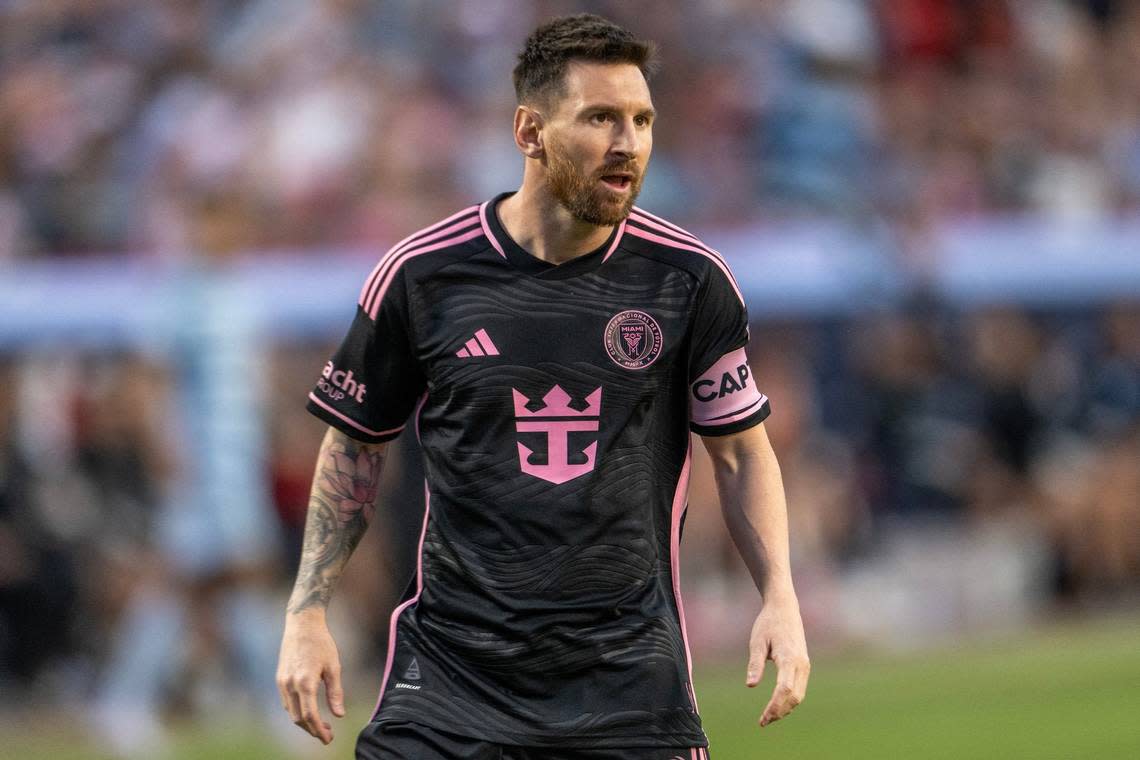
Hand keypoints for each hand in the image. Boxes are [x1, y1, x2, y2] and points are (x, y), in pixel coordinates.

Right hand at [277, 610, 346, 743]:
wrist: (302, 624)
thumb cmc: (322, 643)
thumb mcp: (334, 666)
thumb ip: (335, 692)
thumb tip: (339, 715)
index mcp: (305, 682)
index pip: (310, 715)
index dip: (319, 730)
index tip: (329, 739)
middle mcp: (290, 684)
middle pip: (298, 718)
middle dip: (312, 729)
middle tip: (328, 735)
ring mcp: (282, 681)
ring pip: (291, 711)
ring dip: (304, 721)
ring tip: (322, 724)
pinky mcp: (280, 678)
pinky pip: (287, 702)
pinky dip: (298, 710)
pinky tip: (310, 710)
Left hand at [745, 596, 809, 726]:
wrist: (784, 608)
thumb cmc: (768, 623)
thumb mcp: (757, 641)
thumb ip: (755, 664)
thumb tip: (750, 685)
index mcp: (789, 658)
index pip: (784, 690)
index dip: (774, 707)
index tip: (762, 719)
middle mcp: (801, 664)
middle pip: (794, 697)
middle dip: (780, 712)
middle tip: (762, 722)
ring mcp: (805, 665)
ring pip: (799, 695)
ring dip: (785, 708)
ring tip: (768, 717)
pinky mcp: (804, 665)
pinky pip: (799, 688)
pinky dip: (789, 700)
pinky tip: (777, 705)